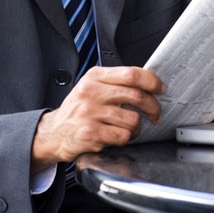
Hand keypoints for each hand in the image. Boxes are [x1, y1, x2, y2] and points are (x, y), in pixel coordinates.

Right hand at [30, 66, 164, 171]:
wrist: (53, 133)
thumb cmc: (77, 110)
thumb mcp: (91, 87)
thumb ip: (114, 82)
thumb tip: (148, 83)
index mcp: (95, 77)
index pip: (131, 74)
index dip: (151, 81)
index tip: (160, 88)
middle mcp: (92, 92)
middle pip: (136, 95)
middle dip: (153, 107)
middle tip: (155, 114)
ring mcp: (90, 113)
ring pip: (133, 119)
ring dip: (137, 128)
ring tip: (128, 128)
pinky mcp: (91, 133)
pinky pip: (123, 136)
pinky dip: (125, 138)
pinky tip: (116, 136)